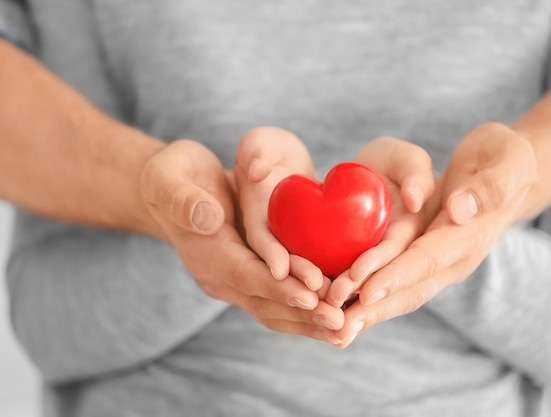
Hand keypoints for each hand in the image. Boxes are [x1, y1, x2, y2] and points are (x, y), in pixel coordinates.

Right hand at [139, 139, 340, 342]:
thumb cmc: (171, 176)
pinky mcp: (249, 278)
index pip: (245, 275)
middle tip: (342, 322)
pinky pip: (278, 302)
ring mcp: (234, 281)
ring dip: (309, 322)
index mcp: (206, 252)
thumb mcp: (168, 177)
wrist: (172, 190)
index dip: (278, 287)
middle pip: (264, 302)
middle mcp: (220, 275)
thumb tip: (208, 218)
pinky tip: (333, 318)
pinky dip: (305, 313)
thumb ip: (183, 199)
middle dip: (304, 314)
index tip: (312, 295)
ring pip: (274, 310)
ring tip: (346, 329)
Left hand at [334, 123, 536, 346]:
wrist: (508, 170)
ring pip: (402, 294)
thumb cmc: (506, 158)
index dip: (396, 277)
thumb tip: (459, 210)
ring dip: (370, 312)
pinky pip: (399, 285)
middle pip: (410, 289)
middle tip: (339, 326)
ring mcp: (442, 264)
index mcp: (469, 236)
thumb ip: (488, 187)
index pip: (427, 260)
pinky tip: (347, 311)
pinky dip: (374, 301)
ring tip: (337, 330)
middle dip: (374, 308)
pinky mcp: (429, 261)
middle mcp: (455, 259)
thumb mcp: (506, 161)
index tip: (365, 292)